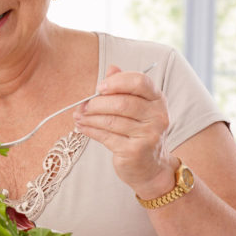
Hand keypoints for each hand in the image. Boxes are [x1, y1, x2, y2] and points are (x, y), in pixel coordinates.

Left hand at [72, 64, 174, 196]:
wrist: (150, 167)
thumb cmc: (138, 131)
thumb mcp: (136, 106)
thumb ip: (123, 87)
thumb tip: (111, 68)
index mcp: (157, 99)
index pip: (140, 81)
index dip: (116, 82)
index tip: (98, 88)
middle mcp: (158, 116)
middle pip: (122, 103)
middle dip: (96, 103)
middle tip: (82, 106)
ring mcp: (148, 135)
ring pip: (111, 120)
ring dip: (89, 118)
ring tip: (77, 116)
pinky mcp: (135, 151)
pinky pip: (106, 136)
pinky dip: (90, 130)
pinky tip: (81, 127)